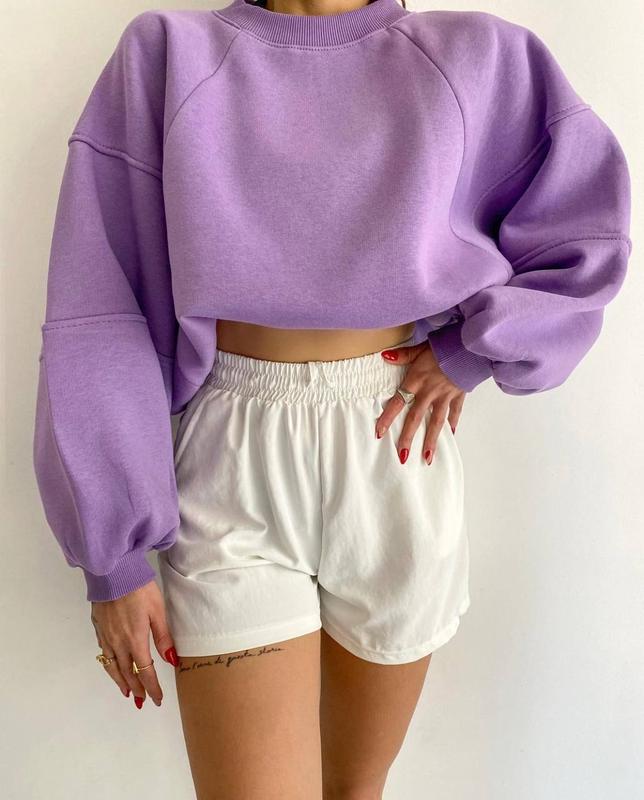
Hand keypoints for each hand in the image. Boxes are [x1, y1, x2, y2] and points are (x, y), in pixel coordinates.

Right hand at [90, 579, 178, 708]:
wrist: (113, 572)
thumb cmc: (139, 588)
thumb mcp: (158, 610)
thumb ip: (164, 637)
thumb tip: (172, 660)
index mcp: (135, 640)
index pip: (145, 672)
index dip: (151, 687)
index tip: (156, 699)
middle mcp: (118, 643)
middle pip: (127, 672)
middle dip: (137, 688)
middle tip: (142, 700)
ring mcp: (105, 636)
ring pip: (112, 666)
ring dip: (120, 681)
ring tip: (127, 692)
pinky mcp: (98, 627)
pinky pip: (103, 654)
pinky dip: (109, 666)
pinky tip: (112, 666)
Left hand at [376, 340, 464, 464]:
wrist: (471, 345)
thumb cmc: (444, 346)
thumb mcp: (420, 348)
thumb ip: (402, 355)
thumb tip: (384, 356)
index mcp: (417, 380)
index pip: (398, 402)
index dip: (388, 418)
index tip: (379, 433)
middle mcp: (429, 391)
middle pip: (415, 418)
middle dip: (408, 438)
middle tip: (402, 457)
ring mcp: (445, 396)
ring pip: (436, 422)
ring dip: (431, 440)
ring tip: (427, 458)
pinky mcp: (459, 395)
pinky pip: (455, 413)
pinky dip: (453, 424)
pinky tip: (450, 436)